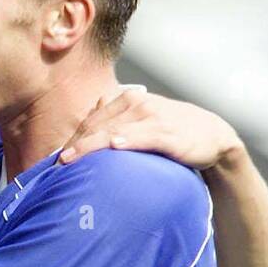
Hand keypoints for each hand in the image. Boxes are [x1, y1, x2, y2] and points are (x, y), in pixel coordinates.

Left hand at [60, 89, 242, 169]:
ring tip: (71, 159)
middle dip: (75, 145)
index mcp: (127, 100)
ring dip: (91, 145)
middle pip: (97, 125)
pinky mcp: (168, 133)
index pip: (91, 121)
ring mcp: (153, 118)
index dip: (72, 140)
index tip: (54, 160)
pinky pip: (144, 136)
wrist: (212, 135)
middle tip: (56, 166)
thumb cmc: (172, 130)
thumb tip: (92, 111)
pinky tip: (114, 146)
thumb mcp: (143, 117)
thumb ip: (117, 116)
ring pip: (114, 130)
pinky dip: (128, 140)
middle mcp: (137, 104)